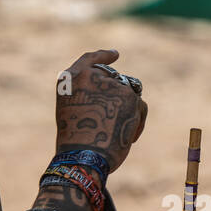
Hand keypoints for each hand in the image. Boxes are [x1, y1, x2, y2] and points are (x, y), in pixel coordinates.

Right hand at [55, 49, 147, 173]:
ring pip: (130, 94)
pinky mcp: (129, 96)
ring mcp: (111, 84)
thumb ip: (91, 97)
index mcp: (70, 79)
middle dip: (120, 98)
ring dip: (129, 113)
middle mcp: (90, 76)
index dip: (104, 56)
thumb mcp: (74, 113)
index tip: (115, 54)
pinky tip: (129, 138)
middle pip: (115, 80)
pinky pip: (140, 106)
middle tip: (115, 120)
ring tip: (116, 134)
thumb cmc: (77, 143)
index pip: (90, 60)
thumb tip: (122, 94)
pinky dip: (138, 122)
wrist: (83, 157)